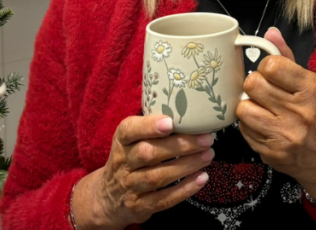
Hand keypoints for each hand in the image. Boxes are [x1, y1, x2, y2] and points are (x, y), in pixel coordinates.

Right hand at [71, 115, 213, 228]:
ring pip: (158, 177)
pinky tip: (202, 178)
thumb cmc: (128, 160)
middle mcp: (122, 163)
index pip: (129, 130)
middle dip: (180, 146)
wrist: (107, 198)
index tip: (171, 122)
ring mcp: (130, 186)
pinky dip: (185, 189)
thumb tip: (187, 110)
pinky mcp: (140, 206)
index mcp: (121, 141)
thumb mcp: (130, 141)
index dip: (149, 126)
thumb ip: (150, 128)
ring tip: (208, 155)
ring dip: (187, 165)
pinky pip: (163, 199)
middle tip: (206, 138)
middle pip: (149, 153)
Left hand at [236, 28, 315, 199]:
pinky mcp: (271, 152)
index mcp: (310, 88)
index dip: (265, 68)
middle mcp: (299, 111)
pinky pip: (243, 130)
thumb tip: (270, 32)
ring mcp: (284, 135)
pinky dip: (249, 126)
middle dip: (254, 86)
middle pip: (252, 84)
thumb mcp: (309, 84)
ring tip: (262, 110)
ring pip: (243, 108)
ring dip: (249, 107)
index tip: (271, 75)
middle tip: (264, 93)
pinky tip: (263, 126)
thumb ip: (286, 58)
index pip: (271, 65)